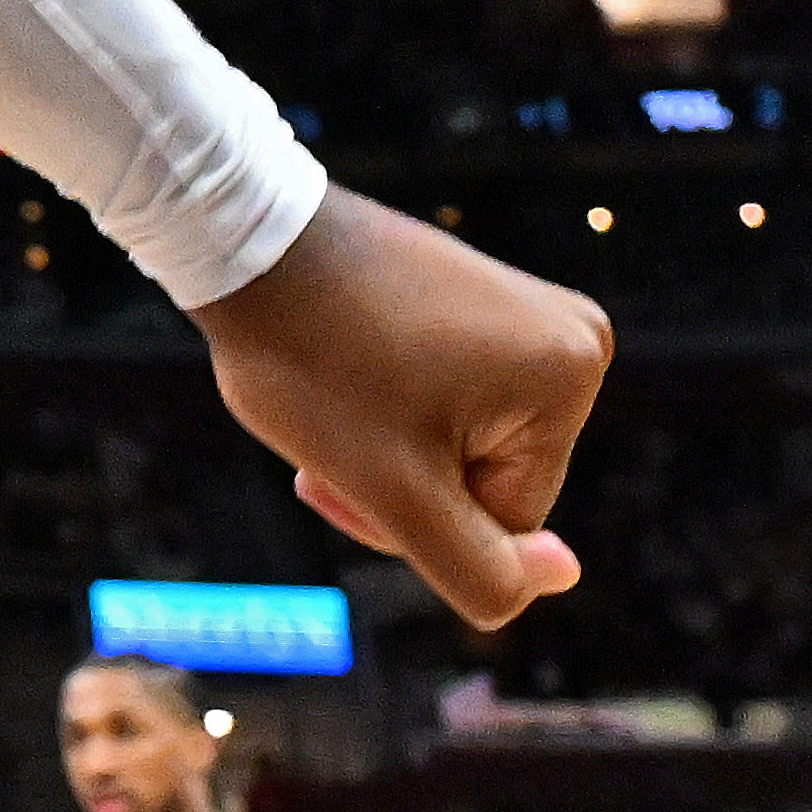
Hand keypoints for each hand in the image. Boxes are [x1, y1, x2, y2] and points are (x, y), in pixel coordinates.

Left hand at [197, 189, 610, 630]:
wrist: (238, 238)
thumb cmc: (308, 360)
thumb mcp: (393, 494)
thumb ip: (484, 567)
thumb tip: (566, 573)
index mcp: (573, 375)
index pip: (510, 521)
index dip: (417, 518)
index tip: (348, 466)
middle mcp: (569, 333)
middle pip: (489, 479)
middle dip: (401, 481)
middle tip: (327, 437)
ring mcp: (519, 308)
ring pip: (458, 441)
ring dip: (386, 448)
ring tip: (328, 393)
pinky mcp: (469, 295)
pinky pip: (442, 393)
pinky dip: (385, 401)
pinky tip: (338, 364)